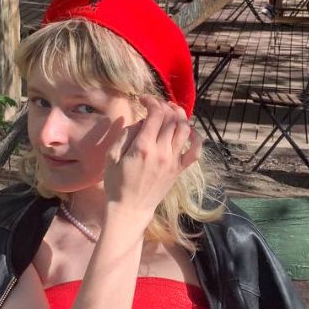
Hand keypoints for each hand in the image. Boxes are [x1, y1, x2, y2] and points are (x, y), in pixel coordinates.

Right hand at [102, 96, 200, 222]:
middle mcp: (162, 152)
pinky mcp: (179, 170)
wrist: (130, 209)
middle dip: (164, 106)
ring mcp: (173, 161)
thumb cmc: (116, 183)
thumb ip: (126, 134)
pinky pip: (195, 151)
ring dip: (180, 116)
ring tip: (171, 112)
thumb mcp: (112, 156)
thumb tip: (141, 121)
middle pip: (171, 119)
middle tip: (156, 105)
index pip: (156, 114)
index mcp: (143, 147)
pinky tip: (189, 131)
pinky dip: (195, 138)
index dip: (151, 101)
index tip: (143, 100)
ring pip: (185, 130)